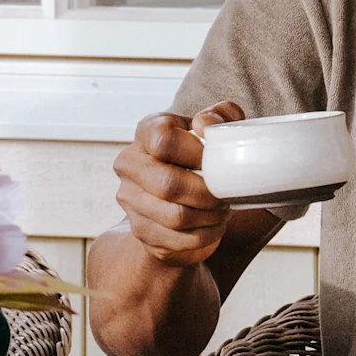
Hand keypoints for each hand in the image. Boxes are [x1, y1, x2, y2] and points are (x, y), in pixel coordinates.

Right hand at [113, 102, 244, 266]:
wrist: (179, 193)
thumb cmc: (201, 154)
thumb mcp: (217, 128)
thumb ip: (220, 116)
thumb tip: (204, 124)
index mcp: (147, 132)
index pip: (164, 142)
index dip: (197, 154)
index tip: (216, 161)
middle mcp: (129, 163)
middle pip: (168, 184)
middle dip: (206, 194)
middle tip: (226, 195)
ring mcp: (130, 199)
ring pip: (175, 216)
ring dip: (209, 216)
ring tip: (222, 209)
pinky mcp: (140, 230)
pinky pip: (178, 239)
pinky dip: (205, 235)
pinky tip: (214, 225)